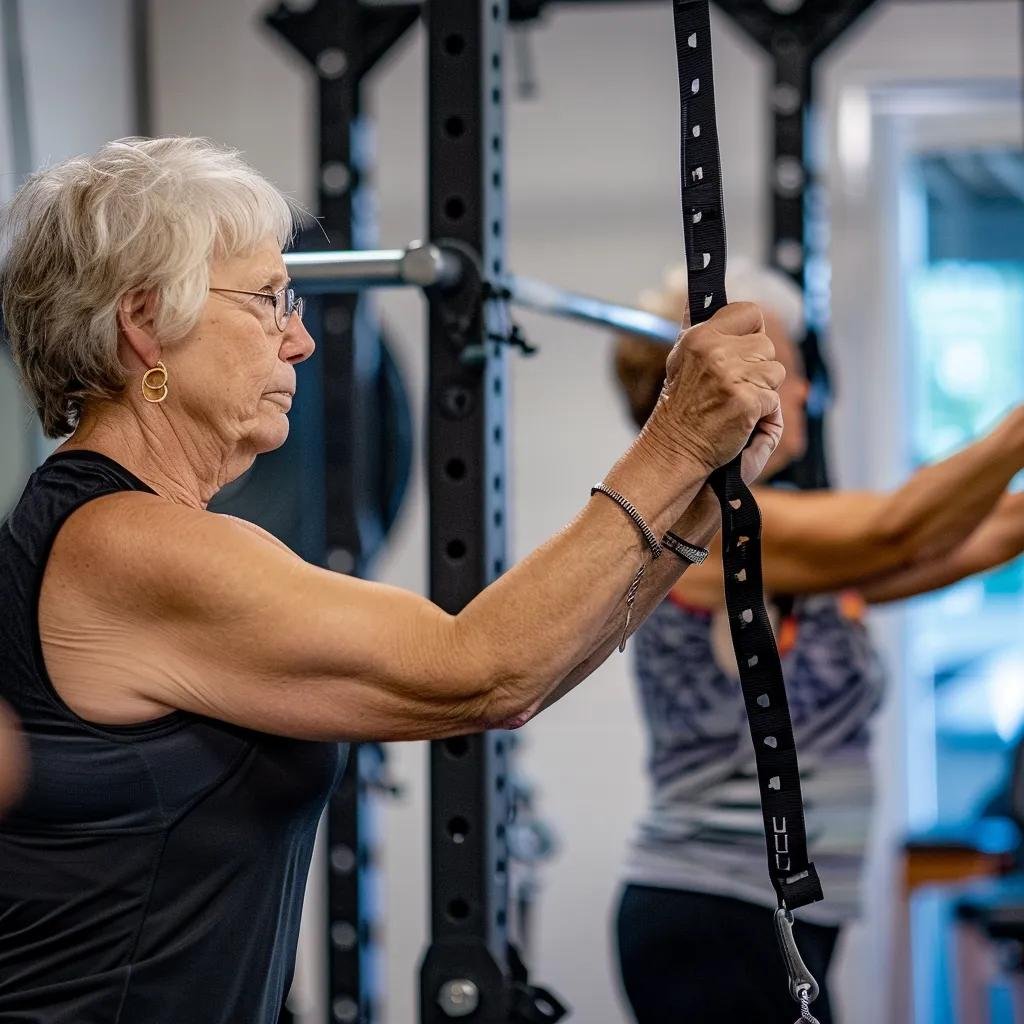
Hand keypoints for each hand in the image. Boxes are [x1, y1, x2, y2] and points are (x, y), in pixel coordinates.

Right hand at [640, 302, 785, 477]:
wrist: (674, 450)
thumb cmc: (680, 409)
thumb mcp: (680, 360)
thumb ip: (693, 327)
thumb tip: (694, 295)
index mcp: (700, 337)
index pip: (750, 312)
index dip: (751, 333)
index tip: (739, 353)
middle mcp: (715, 352)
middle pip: (767, 346)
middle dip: (756, 369)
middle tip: (730, 389)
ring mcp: (732, 377)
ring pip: (775, 372)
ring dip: (762, 392)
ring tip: (733, 404)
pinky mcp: (746, 402)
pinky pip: (774, 401)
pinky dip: (762, 415)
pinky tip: (739, 421)